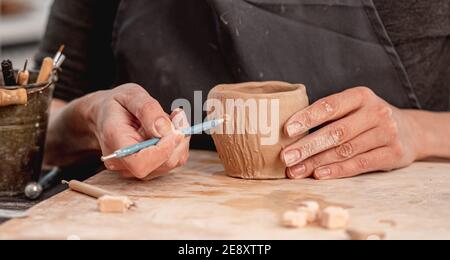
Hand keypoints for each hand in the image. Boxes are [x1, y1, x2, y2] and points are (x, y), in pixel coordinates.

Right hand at [84, 83, 189, 179]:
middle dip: (176, 140)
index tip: (174, 130)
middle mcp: (123, 162)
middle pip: (161, 165)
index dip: (162, 151)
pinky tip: (172, 128)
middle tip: (177, 115)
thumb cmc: (116, 104)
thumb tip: (165, 130)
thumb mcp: (131, 94)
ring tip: (171, 118)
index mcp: (115, 142)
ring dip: (179, 140)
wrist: (105, 114)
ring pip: (171, 162)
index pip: (140, 163)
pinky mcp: (148, 167)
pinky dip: (179, 144)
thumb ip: (147, 109)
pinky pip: (173, 160)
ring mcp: (135, 168)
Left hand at [281, 87, 421, 179]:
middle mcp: (376, 112)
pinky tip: (319, 175)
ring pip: (345, 150)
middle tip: (286, 157)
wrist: (411, 131)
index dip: (307, 118)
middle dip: (307, 146)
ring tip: (295, 170)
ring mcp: (387, 133)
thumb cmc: (368, 119)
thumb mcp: (354, 108)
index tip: (287, 130)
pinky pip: (360, 164)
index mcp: (361, 96)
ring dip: (316, 162)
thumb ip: (328, 116)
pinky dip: (337, 170)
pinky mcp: (393, 154)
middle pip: (336, 131)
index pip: (330, 105)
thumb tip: (290, 134)